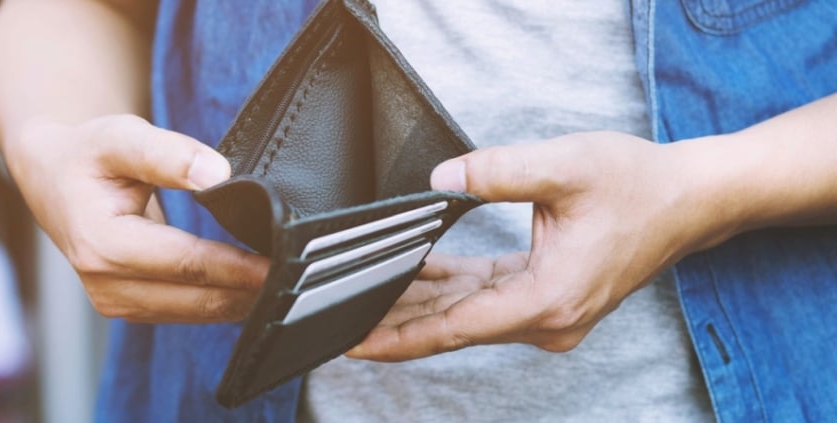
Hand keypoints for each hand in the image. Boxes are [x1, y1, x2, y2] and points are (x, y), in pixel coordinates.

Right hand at [3, 114, 268, 322]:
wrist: (52, 176)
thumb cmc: (87, 153)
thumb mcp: (121, 136)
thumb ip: (168, 153)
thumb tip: (219, 174)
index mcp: (101, 245)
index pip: (187, 263)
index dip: (238, 265)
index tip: (284, 260)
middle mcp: (105, 285)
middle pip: (196, 298)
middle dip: (250, 289)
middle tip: (301, 275)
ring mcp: (114, 303)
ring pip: (195, 313)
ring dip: (240, 301)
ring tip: (286, 284)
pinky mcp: (127, 307)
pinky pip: (185, 312)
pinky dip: (220, 301)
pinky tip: (252, 288)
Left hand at [347, 132, 739, 360]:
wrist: (689, 200)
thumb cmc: (637, 185)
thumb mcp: (564, 166)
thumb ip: (497, 172)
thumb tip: (440, 180)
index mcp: (549, 299)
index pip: (456, 327)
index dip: (401, 337)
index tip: (358, 342)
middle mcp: (547, 319)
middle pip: (454, 325)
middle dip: (398, 320)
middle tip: (343, 313)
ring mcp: (548, 313)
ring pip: (467, 314)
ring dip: (421, 304)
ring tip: (367, 293)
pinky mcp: (547, 298)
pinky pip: (486, 298)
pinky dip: (451, 289)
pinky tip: (416, 275)